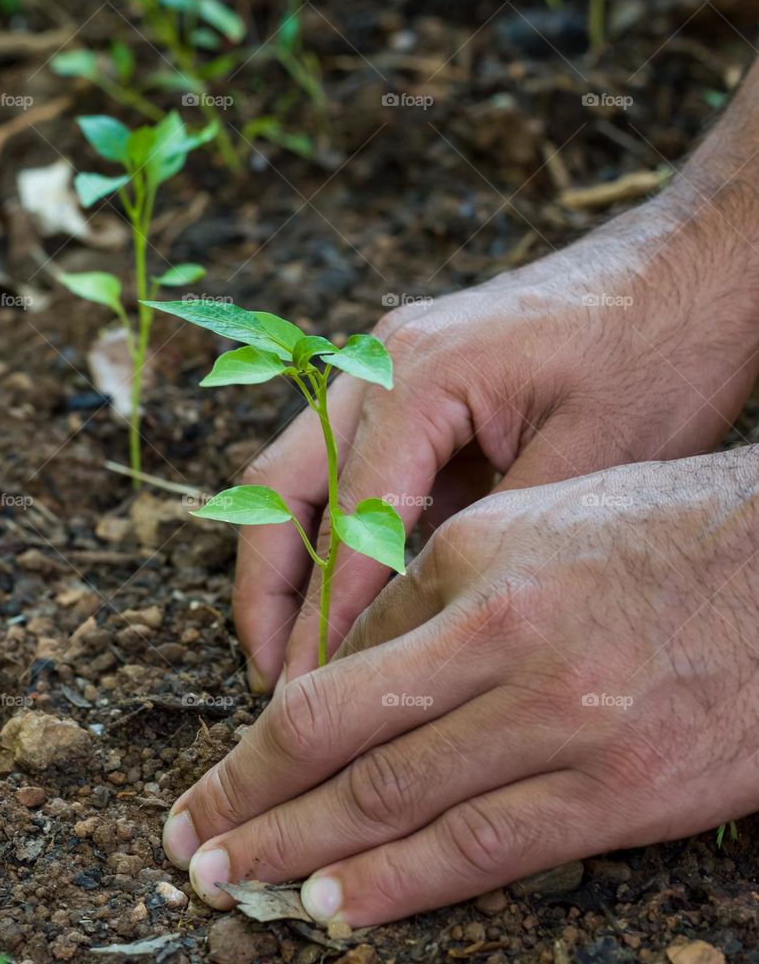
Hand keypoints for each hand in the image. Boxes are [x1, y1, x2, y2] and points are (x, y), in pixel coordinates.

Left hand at [163, 451, 758, 923]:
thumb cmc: (668, 530)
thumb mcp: (537, 518)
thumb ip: (435, 588)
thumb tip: (343, 665)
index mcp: (483, 563)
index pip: (342, 665)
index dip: (263, 733)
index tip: (220, 774)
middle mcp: (513, 641)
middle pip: (348, 740)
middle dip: (254, 802)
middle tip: (191, 847)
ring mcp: (568, 722)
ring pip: (402, 804)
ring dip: (307, 855)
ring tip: (240, 888)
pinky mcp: (621, 792)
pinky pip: (487, 851)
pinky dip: (401, 885)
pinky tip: (342, 908)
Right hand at [234, 192, 758, 687]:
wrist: (696, 267)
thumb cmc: (661, 349)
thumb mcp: (586, 462)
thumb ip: (487, 545)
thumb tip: (414, 631)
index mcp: (416, 374)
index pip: (347, 519)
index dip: (325, 618)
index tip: (308, 696)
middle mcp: (383, 362)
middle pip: (283, 485)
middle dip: (266, 588)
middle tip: (273, 683)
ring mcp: (395, 366)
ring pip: (305, 473)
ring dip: (293, 560)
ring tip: (296, 654)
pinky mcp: (422, 384)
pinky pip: (357, 464)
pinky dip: (343, 532)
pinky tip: (360, 598)